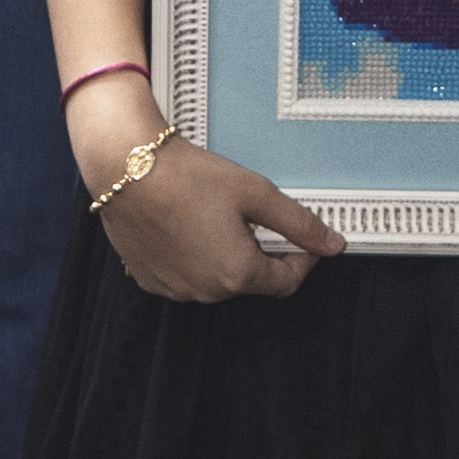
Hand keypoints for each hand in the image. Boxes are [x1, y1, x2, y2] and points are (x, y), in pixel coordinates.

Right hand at [70, 76, 344, 302]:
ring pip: (216, 278)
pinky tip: (187, 224)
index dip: (301, 259)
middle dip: (260, 252)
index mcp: (237, 274)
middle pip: (250, 280)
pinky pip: (185, 275)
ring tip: (213, 215)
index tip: (302, 238)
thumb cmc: (187, 176)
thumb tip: (332, 244)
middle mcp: (206, 291)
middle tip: (251, 215)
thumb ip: (298, 223)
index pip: (286, 281)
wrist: (126, 167)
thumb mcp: (255, 193)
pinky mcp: (150, 279)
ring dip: (225, 255)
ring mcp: (175, 288)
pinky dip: (194, 256)